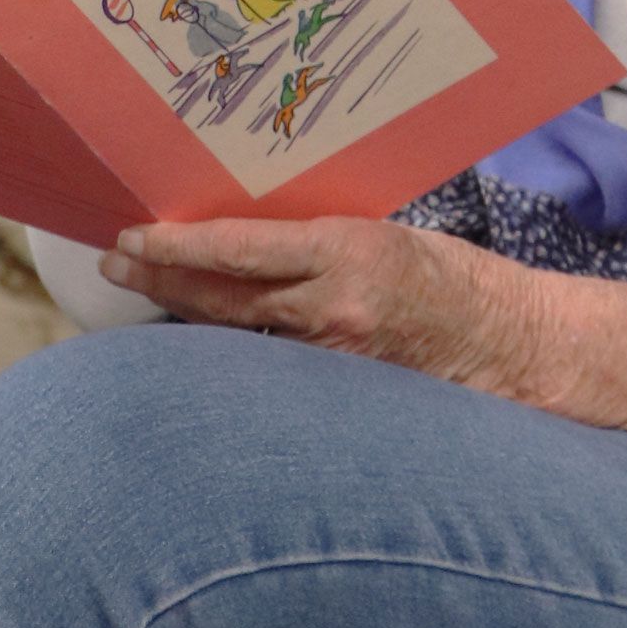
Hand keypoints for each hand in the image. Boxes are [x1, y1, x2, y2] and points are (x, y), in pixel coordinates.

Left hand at [100, 215, 546, 399]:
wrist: (512, 345)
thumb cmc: (453, 277)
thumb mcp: (384, 234)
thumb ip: (319, 239)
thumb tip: (250, 231)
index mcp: (348, 251)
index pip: (241, 250)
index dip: (178, 247)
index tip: (133, 237)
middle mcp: (334, 308)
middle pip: (221, 300)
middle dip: (161, 280)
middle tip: (114, 262)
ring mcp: (334, 360)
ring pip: (236, 339)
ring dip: (186, 316)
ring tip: (143, 292)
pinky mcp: (339, 396)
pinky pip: (269, 370)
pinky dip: (231, 355)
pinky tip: (199, 347)